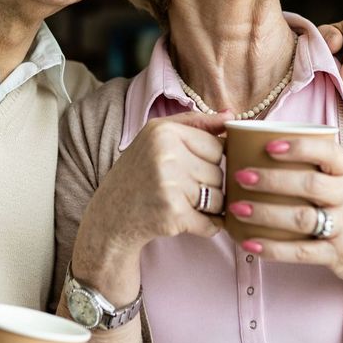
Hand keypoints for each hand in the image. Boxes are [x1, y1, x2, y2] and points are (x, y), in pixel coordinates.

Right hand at [70, 111, 228, 303]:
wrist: (111, 216)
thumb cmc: (139, 174)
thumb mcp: (157, 137)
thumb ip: (195, 123)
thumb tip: (231, 116)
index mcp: (164, 131)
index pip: (217, 146)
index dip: (208, 161)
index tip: (187, 168)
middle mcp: (166, 154)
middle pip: (219, 173)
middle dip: (207, 185)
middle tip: (179, 189)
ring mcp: (170, 185)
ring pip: (219, 198)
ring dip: (208, 207)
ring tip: (181, 203)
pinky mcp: (174, 214)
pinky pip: (211, 222)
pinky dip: (205, 226)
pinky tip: (185, 220)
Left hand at [228, 137, 342, 340]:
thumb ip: (319, 167)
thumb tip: (265, 145)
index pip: (328, 153)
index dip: (298, 148)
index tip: (268, 146)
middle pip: (310, 185)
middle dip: (272, 179)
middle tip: (241, 176)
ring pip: (302, 219)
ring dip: (266, 213)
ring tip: (238, 208)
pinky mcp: (337, 255)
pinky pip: (301, 252)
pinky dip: (273, 249)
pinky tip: (249, 242)